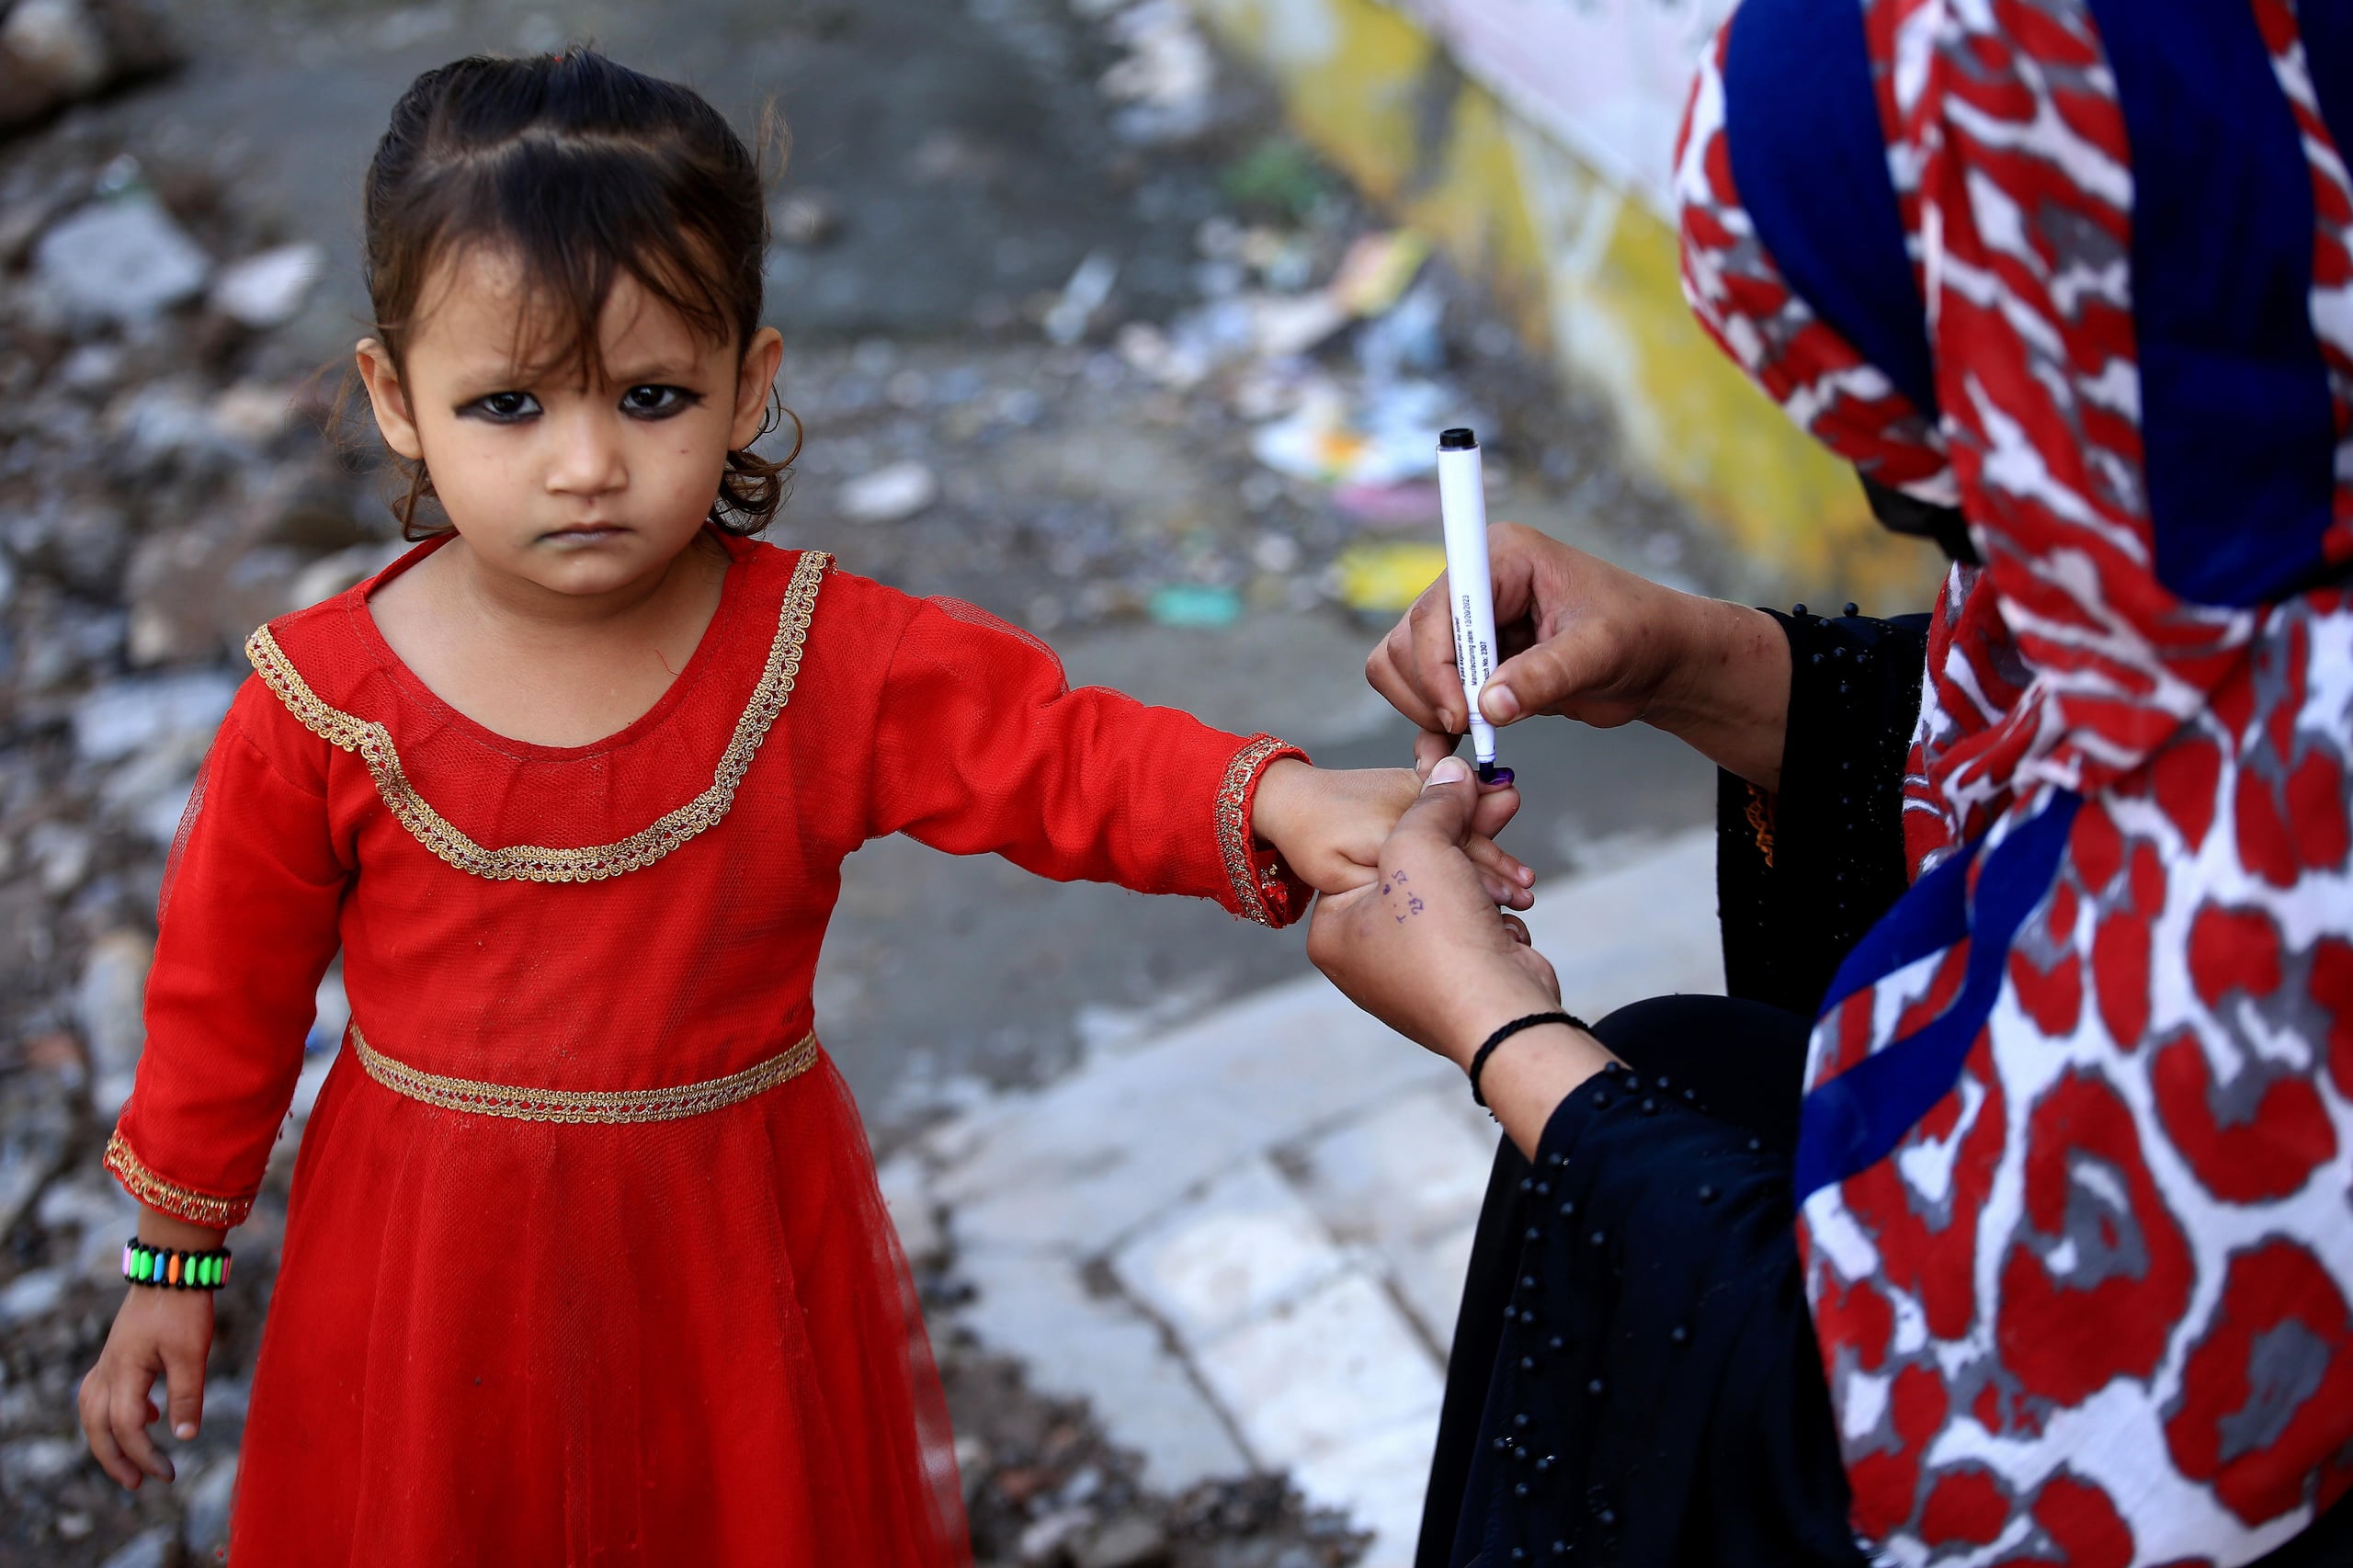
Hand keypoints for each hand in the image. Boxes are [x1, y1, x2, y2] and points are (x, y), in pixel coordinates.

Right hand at [80, 1283, 213, 1488]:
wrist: (171, 1267)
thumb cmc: (183, 1307)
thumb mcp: (191, 1353)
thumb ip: (187, 1395)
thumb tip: (184, 1437)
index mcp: (124, 1373)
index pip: (127, 1428)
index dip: (144, 1456)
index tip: (167, 1473)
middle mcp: (108, 1370)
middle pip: (98, 1427)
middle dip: (115, 1459)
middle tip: (137, 1484)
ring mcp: (109, 1361)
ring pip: (93, 1412)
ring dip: (108, 1439)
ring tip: (132, 1459)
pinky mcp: (117, 1353)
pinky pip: (101, 1394)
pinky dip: (114, 1413)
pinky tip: (148, 1416)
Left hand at [1308, 755, 1615, 1155]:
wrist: (1500, 1014)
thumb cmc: (1441, 936)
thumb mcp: (1421, 846)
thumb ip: (1432, 803)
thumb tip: (1452, 769)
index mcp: (1334, 932)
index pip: (1365, 854)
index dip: (1414, 816)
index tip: (1450, 787)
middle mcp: (1366, 957)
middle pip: (1413, 873)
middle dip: (1461, 837)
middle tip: (1498, 800)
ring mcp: (1412, 975)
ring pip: (1450, 898)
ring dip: (1485, 872)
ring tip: (1513, 843)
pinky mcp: (1456, 983)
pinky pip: (1473, 929)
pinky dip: (1495, 914)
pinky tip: (1515, 903)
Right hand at [1364, 524, 1790, 789]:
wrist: (1660, 660)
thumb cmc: (1643, 634)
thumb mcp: (1601, 652)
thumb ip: (1545, 676)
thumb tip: (1488, 706)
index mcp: (1501, 559)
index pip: (1437, 610)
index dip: (1437, 666)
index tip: (1463, 716)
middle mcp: (1474, 584)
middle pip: (1406, 640)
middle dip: (1431, 693)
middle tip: (1474, 730)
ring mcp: (1468, 624)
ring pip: (1402, 667)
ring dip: (1425, 710)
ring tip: (1475, 739)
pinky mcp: (1470, 661)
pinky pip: (1421, 692)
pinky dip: (1429, 724)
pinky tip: (1449, 754)